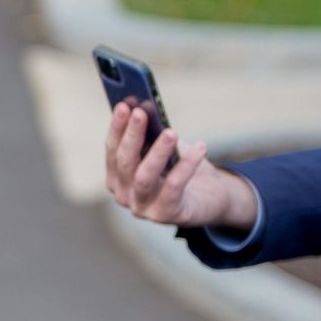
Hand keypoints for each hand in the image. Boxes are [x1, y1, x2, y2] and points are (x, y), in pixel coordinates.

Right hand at [102, 103, 257, 229]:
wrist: (208, 198)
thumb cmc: (180, 168)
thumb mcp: (163, 149)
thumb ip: (151, 135)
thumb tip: (145, 109)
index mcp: (117, 177)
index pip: (112, 150)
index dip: (117, 128)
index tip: (124, 105)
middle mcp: (124, 195)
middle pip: (124, 163)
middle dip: (132, 136)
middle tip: (141, 113)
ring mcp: (143, 208)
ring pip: (144, 177)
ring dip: (157, 152)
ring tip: (171, 132)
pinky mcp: (166, 215)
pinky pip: (174, 187)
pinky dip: (187, 165)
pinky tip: (200, 147)